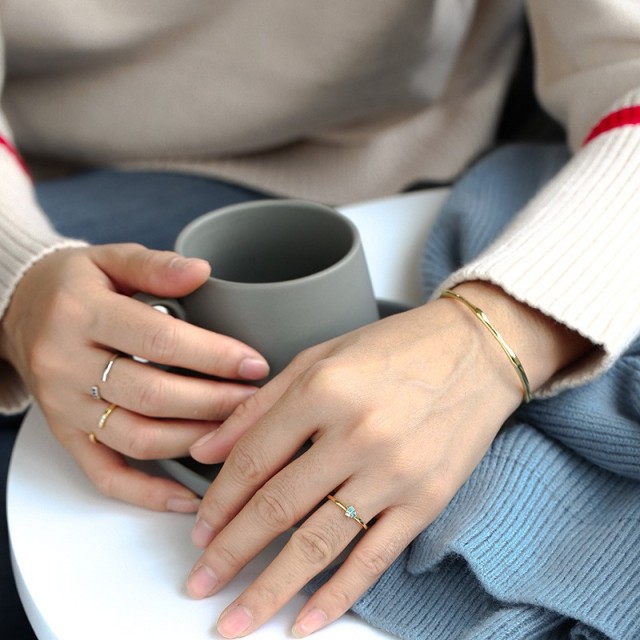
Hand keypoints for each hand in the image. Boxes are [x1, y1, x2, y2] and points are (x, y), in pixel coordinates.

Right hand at [0, 244, 268, 510]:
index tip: (254, 364)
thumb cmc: (72, 284)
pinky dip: (148, 493)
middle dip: (214, 403)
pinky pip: (105, 474)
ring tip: (237, 433)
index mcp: (81, 314)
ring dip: (195, 441)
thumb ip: (154, 267)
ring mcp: (64, 407)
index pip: (159, 341)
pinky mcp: (66, 435)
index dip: (214, 356)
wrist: (17, 311)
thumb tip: (201, 271)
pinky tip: (189, 496)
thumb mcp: (109, 259)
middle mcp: (67, 364)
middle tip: (256, 401)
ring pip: (137, 438)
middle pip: (153, 396)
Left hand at [184, 282, 591, 636]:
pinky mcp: (426, 500)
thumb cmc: (397, 348)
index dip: (218, 502)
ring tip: (236, 620)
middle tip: (199, 585)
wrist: (477, 352)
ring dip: (271, 589)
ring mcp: (394, 472)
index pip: (253, 459)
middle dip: (230, 554)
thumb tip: (206, 449)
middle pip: (278, 507)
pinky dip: (338, 594)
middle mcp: (357, 433)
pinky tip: (307, 621)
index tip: (200, 531)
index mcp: (323, 390)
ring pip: (319, 543)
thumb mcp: (321, 358)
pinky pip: (374, 557)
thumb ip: (260, 405)